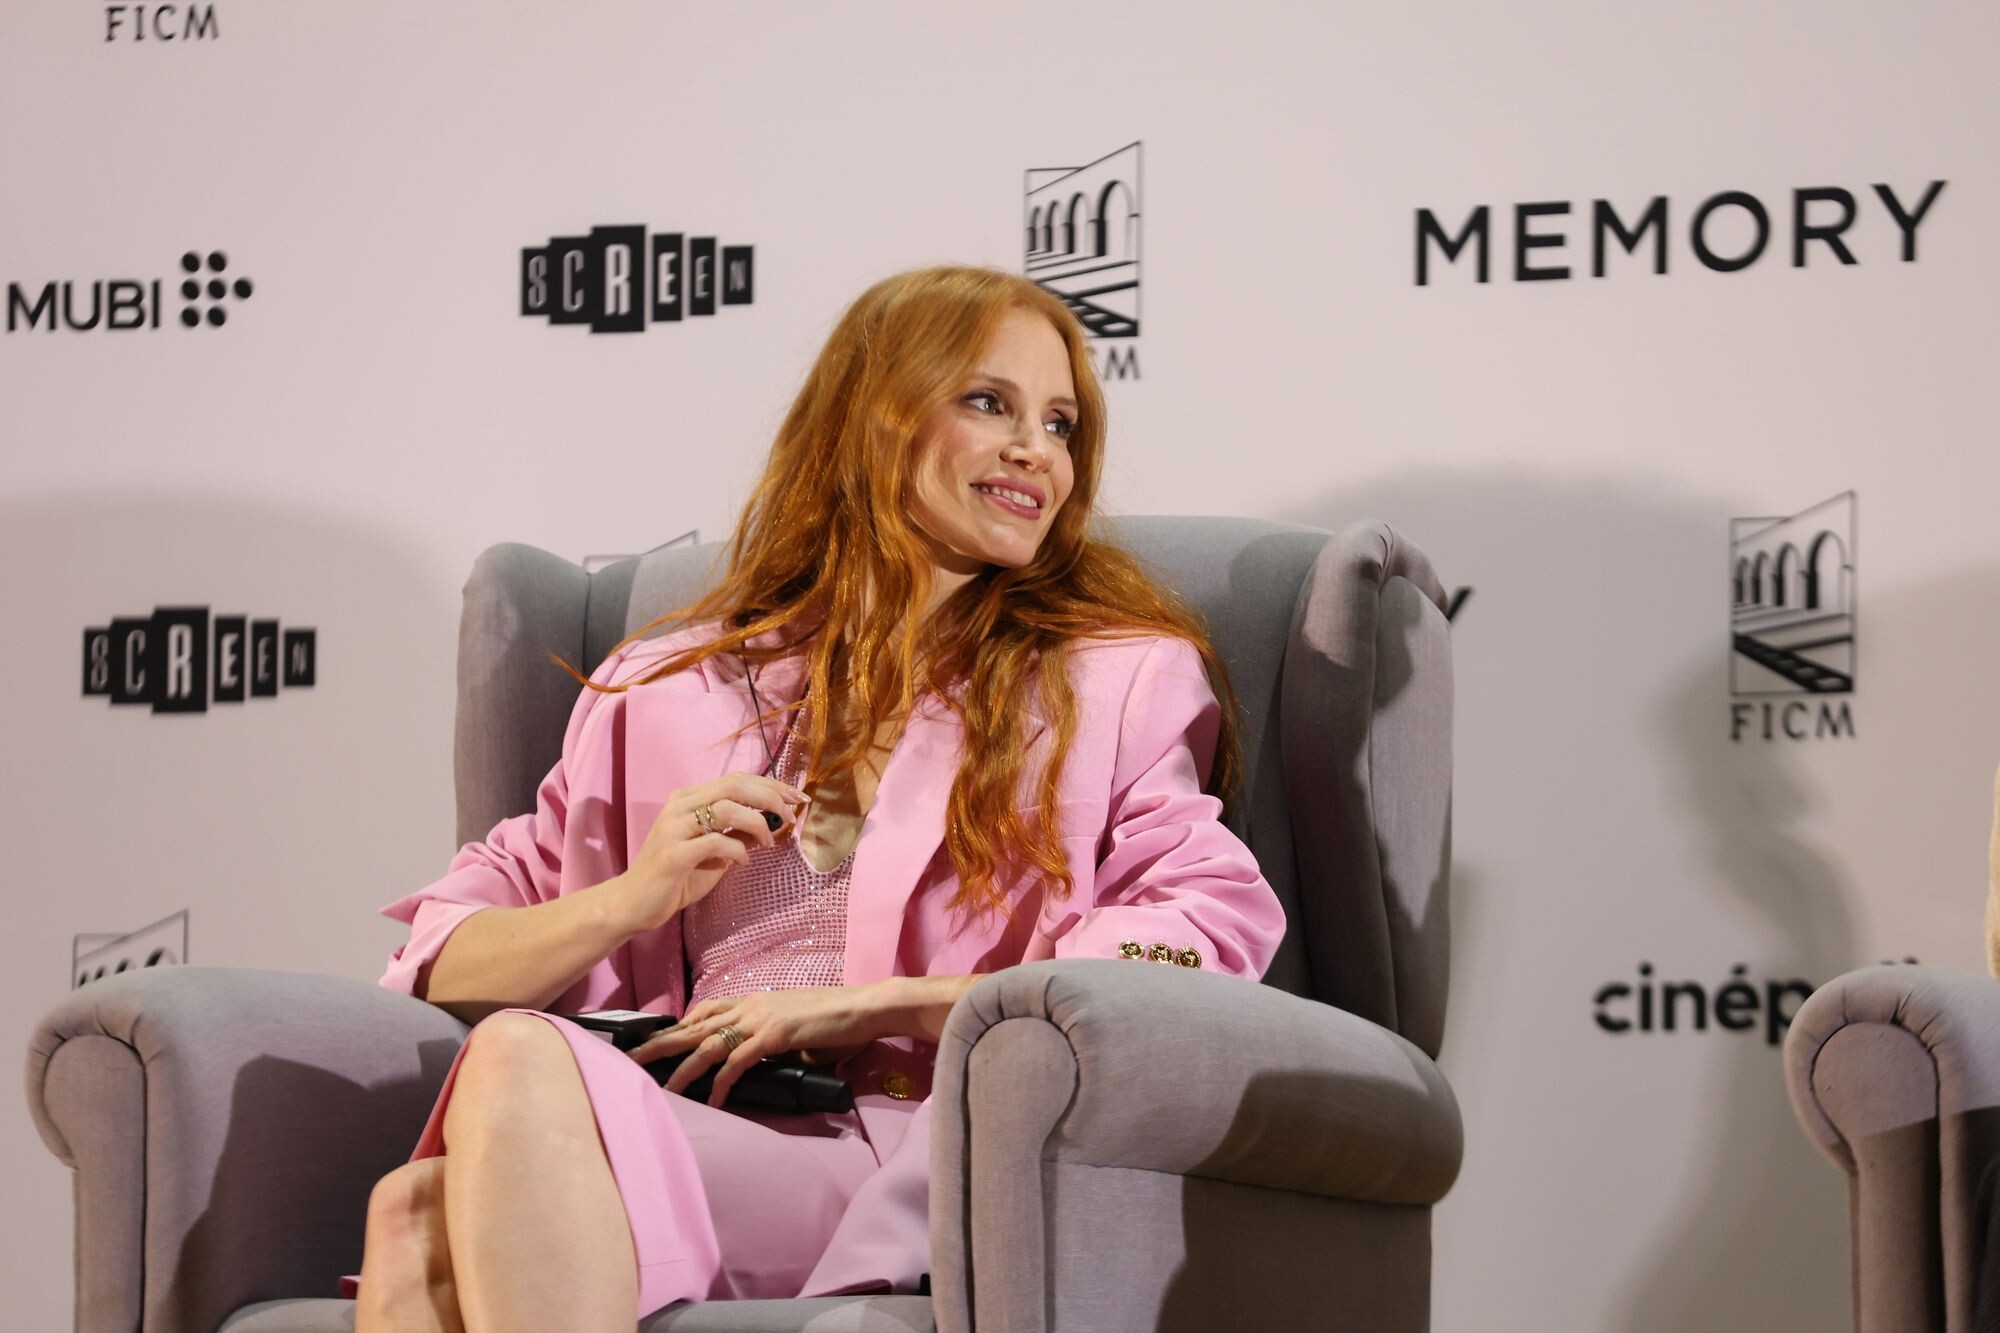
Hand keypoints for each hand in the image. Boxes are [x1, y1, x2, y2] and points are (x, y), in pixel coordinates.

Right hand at [615, 773, 808, 932]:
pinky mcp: (673, 854)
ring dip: (757, 823)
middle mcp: (680, 806)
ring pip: (726, 807)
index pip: (737, 779)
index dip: (772, 785)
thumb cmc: (676, 878)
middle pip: (734, 785)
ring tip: (769, 843)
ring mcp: (674, 828)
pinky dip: (737, 849)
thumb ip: (740, 833)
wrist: (633, 904)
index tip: (798, 798)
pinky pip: (715, 841)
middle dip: (770, 797)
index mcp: (689, 800)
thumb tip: (775, 821)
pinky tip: (743, 861)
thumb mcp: (716, 852)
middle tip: (791, 815)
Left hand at [627, 987, 881, 1107]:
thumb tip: (766, 1063)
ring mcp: (761, 1018)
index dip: (679, 1025)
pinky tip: (711, 1101)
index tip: (658, 1040)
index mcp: (755, 1000)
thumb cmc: (837, 1020)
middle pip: (694, 1025)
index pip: (706, 1009)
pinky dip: (720, 1083)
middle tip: (631, 1059)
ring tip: (661, 1089)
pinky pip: (737, 1062)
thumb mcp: (796, 1029)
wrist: (865, 1007)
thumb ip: (774, 1042)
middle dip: (660, 1043)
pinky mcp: (774, 1035)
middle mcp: (751, 1005)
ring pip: (708, 1044)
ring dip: (681, 1067)